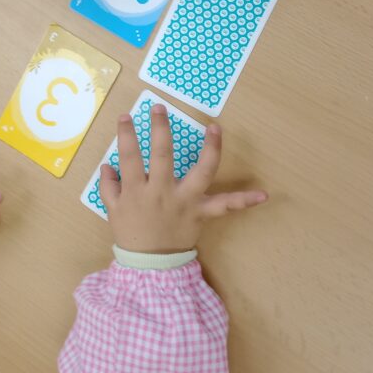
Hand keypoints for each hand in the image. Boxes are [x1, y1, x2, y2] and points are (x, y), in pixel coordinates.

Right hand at [98, 104, 267, 254]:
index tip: (125, 117)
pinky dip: (244, 201)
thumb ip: (109, 187)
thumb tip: (108, 165)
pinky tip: (264, 195)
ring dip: (210, 148)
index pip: (129, 156)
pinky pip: (225, 206)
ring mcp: (185, 200)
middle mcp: (162, 191)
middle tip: (159, 107)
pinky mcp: (201, 213)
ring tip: (215, 128)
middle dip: (160, 128)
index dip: (126, 135)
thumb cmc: (131, 235)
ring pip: (200, 171)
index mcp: (137, 190)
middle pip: (162, 155)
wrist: (150, 264)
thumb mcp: (112, 211)